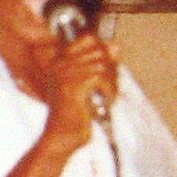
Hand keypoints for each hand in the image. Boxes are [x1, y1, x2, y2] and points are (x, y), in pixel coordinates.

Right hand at [43, 32, 118, 151]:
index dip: (104, 50)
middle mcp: (60, 64)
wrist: (61, 138)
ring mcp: (65, 74)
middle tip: (110, 87)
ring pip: (102, 64)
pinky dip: (109, 90)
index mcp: (60, 61)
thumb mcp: (88, 85)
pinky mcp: (73, 86)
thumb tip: (116, 45)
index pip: (88, 38)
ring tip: (108, 96)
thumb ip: (101, 64)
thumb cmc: (73, 116)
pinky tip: (106, 101)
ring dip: (112, 81)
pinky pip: (101, 77)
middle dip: (111, 69)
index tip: (109, 68)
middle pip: (99, 50)